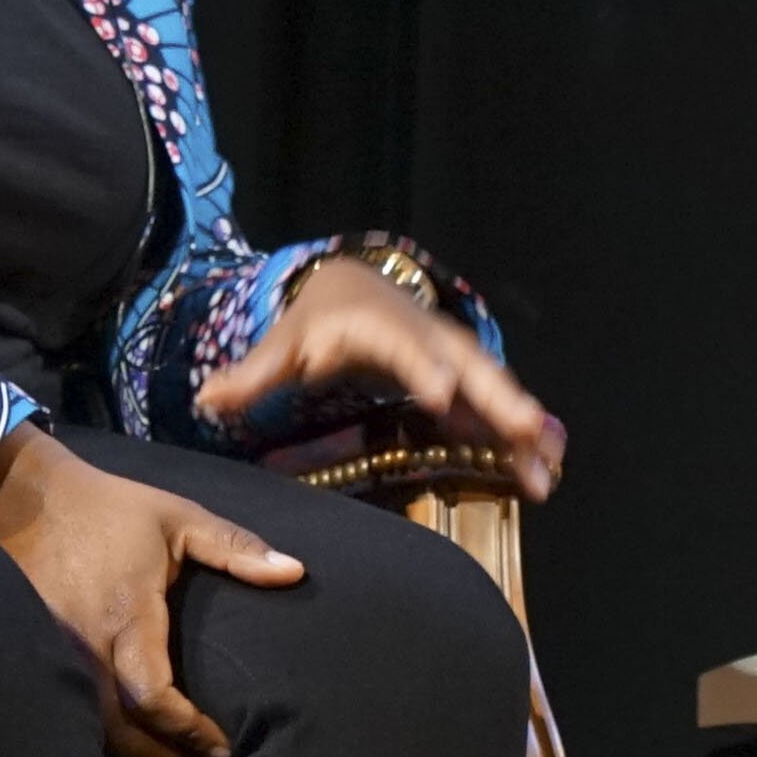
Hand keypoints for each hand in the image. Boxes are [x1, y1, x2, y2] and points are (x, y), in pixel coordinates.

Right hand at [0, 431, 308, 756]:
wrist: (18, 497)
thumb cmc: (108, 508)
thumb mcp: (177, 517)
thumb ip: (235, 547)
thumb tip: (294, 572)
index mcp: (125, 616)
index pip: (153, 699)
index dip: (188, 732)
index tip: (222, 748)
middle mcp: (84, 647)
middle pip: (121, 735)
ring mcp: (53, 657)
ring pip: (91, 734)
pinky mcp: (35, 658)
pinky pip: (68, 715)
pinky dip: (101, 744)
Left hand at [199, 253, 569, 495]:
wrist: (355, 290)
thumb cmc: (319, 322)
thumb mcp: (283, 345)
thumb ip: (251, 376)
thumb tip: (207, 398)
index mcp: (380, 324)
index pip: (402, 345)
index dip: (421, 368)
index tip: (439, 395)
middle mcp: (427, 336)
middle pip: (466, 365)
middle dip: (498, 397)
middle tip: (525, 428)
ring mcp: (452, 357)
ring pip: (494, 389)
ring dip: (524, 425)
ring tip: (549, 464)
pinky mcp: (465, 382)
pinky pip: (498, 408)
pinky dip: (524, 435)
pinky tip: (548, 465)